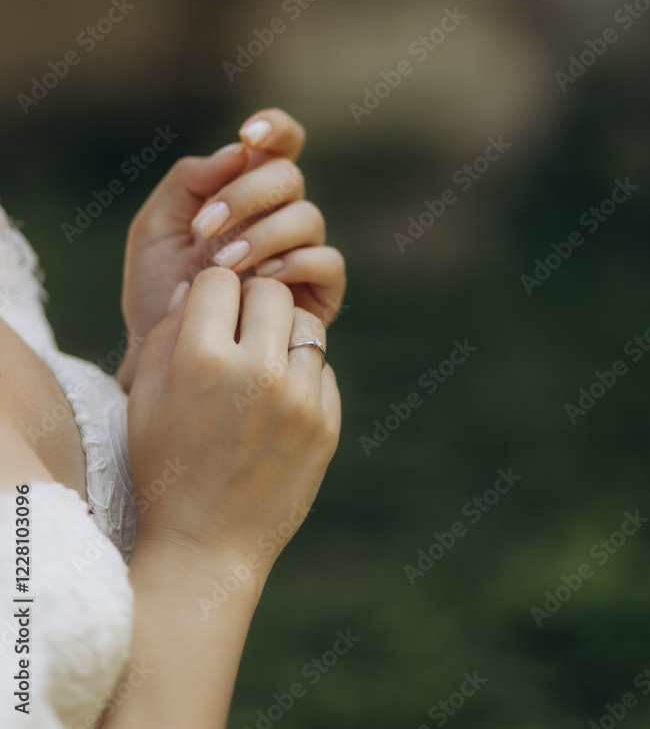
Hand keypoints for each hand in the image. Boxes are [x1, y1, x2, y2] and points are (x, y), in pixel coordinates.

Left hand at [118, 108, 345, 389]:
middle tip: (206, 227)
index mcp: (246, 193)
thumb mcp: (155, 228)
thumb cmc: (159, 291)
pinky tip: (260, 282)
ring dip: (264, 235)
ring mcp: (302, 253)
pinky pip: (328, 261)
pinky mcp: (319, 293)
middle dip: (247, 195)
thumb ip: (189, 181)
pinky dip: (295, 264)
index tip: (249, 135)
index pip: (280, 144)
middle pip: (290, 177)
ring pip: (308, 218)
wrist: (165, 358)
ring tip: (225, 266)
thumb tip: (236, 153)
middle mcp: (280, 217)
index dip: (275, 128)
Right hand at [127, 268, 340, 578]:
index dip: (212, 293)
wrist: (207, 547)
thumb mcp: (145, 400)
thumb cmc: (163, 471)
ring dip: (283, 335)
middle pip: (272, 292)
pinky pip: (323, 369)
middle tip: (238, 332)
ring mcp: (299, 400)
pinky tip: (276, 404)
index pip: (221, 280)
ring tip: (261, 365)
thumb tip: (195, 286)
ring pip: (307, 325)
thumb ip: (165, 334)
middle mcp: (257, 373)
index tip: (208, 315)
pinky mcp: (326, 424)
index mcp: (203, 361)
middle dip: (252, 303)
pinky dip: (303, 374)